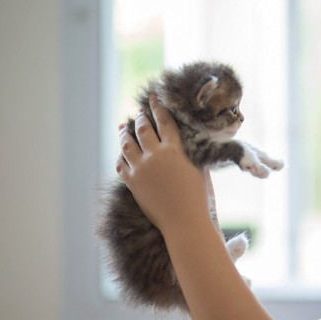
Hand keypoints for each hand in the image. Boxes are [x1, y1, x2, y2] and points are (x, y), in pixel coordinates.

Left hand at [116, 95, 208, 232]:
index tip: (153, 97)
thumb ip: (190, 151)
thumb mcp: (199, 168)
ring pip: (126, 143)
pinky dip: (121, 156)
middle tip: (140, 113)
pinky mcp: (132, 182)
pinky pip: (121, 164)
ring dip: (125, 133)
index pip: (164, 120)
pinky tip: (122, 153)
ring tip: (124, 128)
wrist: (184, 221)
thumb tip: (185, 141)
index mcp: (174, 149)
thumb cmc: (198, 197)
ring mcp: (140, 168)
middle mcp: (155, 155)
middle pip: (142, 128)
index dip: (158, 107)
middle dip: (140, 117)